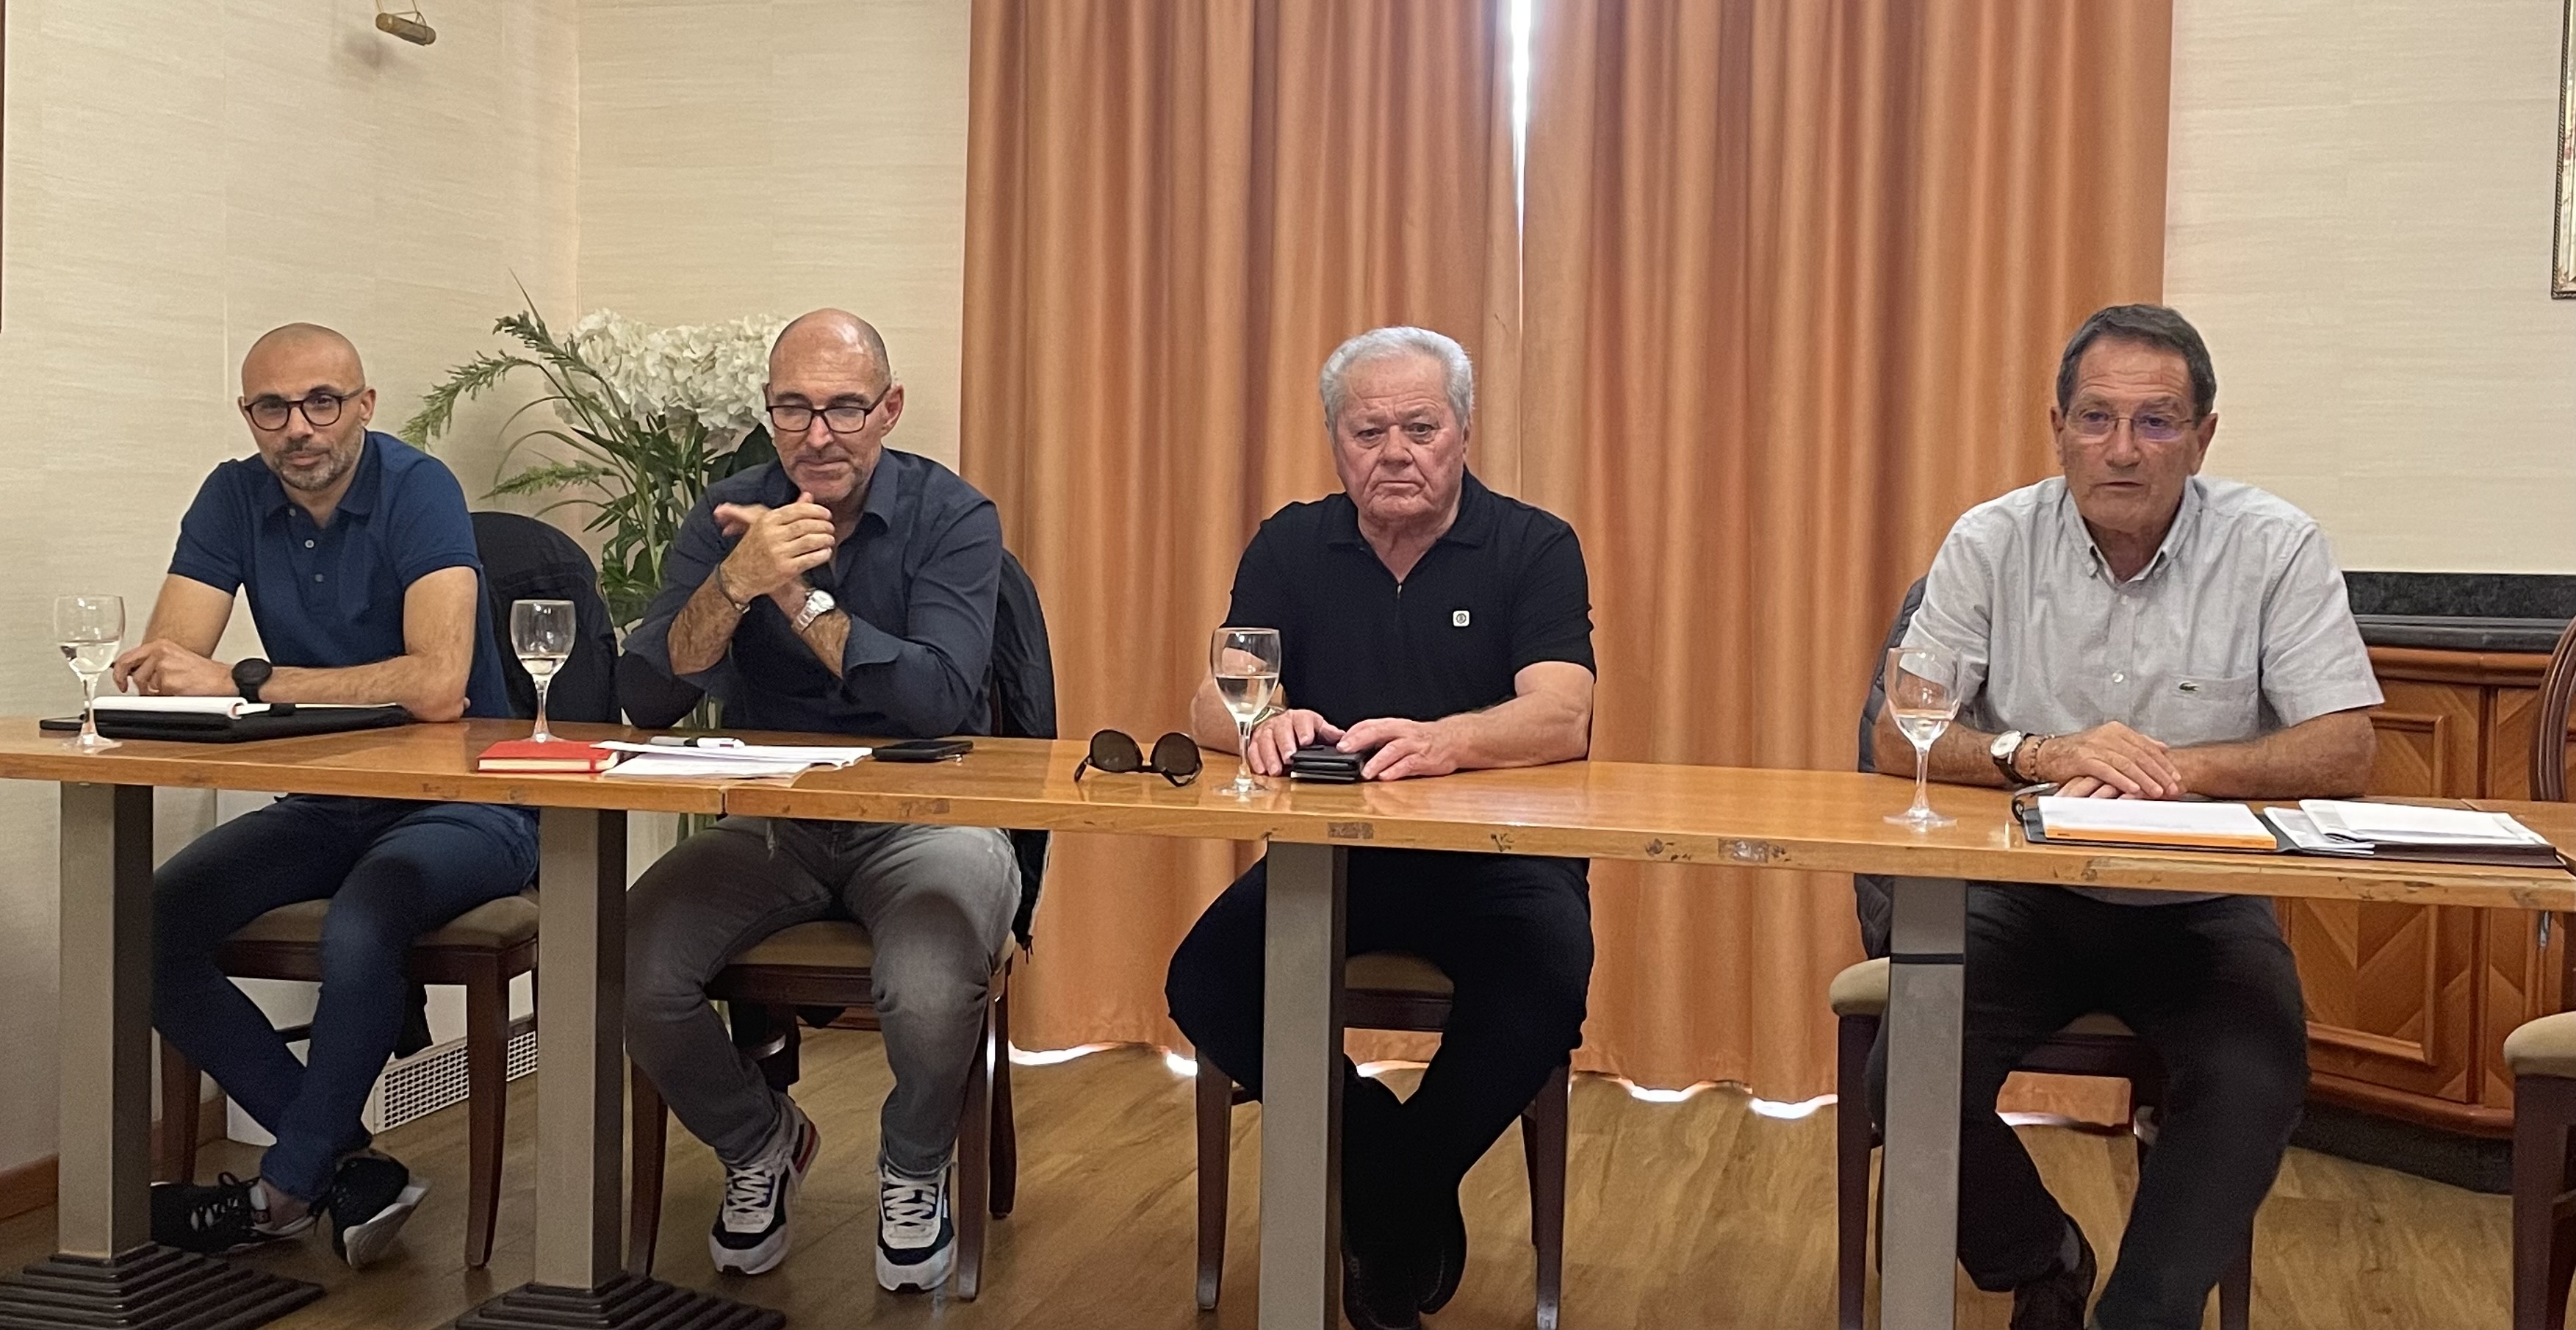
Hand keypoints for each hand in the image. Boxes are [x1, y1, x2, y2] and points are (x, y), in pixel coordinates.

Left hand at [110, 640, 231, 696]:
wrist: (222, 680)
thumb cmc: (203, 673)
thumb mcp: (174, 659)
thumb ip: (153, 663)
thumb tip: (133, 674)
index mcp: (160, 645)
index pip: (127, 657)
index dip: (118, 672)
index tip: (121, 682)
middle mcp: (160, 652)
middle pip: (132, 672)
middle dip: (134, 685)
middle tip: (137, 690)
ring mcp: (164, 666)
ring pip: (143, 686)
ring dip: (152, 693)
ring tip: (170, 690)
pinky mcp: (168, 681)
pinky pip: (155, 696)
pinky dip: (164, 699)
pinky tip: (177, 693)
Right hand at [712, 491, 834, 600]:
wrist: (738, 576)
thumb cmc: (752, 549)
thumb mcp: (765, 525)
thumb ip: (789, 510)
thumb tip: (808, 495)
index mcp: (767, 521)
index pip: (797, 510)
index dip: (816, 511)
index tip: (827, 514)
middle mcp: (772, 534)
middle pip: (806, 525)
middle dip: (823, 525)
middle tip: (831, 528)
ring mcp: (778, 552)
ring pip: (810, 541)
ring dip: (825, 539)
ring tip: (830, 539)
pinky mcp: (785, 569)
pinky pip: (810, 559)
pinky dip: (822, 555)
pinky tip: (826, 553)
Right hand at [1244, 708, 1342, 776]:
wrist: (1278, 726)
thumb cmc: (1300, 729)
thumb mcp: (1317, 728)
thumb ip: (1328, 733)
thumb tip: (1343, 738)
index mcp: (1300, 718)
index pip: (1302, 720)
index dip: (1304, 730)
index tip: (1306, 741)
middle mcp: (1282, 722)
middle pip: (1282, 730)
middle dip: (1285, 744)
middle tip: (1289, 757)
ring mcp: (1267, 731)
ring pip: (1265, 740)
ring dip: (1270, 755)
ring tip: (1276, 770)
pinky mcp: (1255, 742)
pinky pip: (1253, 750)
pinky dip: (1256, 760)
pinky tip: (1262, 770)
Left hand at [1340, 717, 1460, 781]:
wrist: (1454, 739)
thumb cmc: (1424, 739)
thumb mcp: (1401, 733)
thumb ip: (1381, 739)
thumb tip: (1356, 748)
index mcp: (1395, 725)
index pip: (1370, 724)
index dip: (1354, 731)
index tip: (1339, 741)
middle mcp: (1403, 732)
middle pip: (1378, 732)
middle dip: (1359, 740)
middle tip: (1344, 750)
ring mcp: (1414, 746)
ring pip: (1393, 750)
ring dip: (1377, 761)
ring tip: (1364, 772)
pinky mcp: (1424, 760)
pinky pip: (1408, 765)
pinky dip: (1396, 771)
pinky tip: (1385, 777)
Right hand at [2032, 722, 2183, 798]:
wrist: (2049, 754)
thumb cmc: (2079, 752)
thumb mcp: (2110, 743)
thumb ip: (2136, 743)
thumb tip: (2162, 747)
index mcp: (2117, 731)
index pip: (2147, 747)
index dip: (2164, 763)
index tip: (2176, 777)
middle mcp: (2108, 736)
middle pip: (2140, 755)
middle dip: (2159, 774)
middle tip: (2172, 788)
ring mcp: (2095, 747)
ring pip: (2127, 763)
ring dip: (2144, 779)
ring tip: (2157, 791)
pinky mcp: (2083, 759)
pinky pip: (2107, 770)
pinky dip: (2122, 780)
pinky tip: (2133, 789)